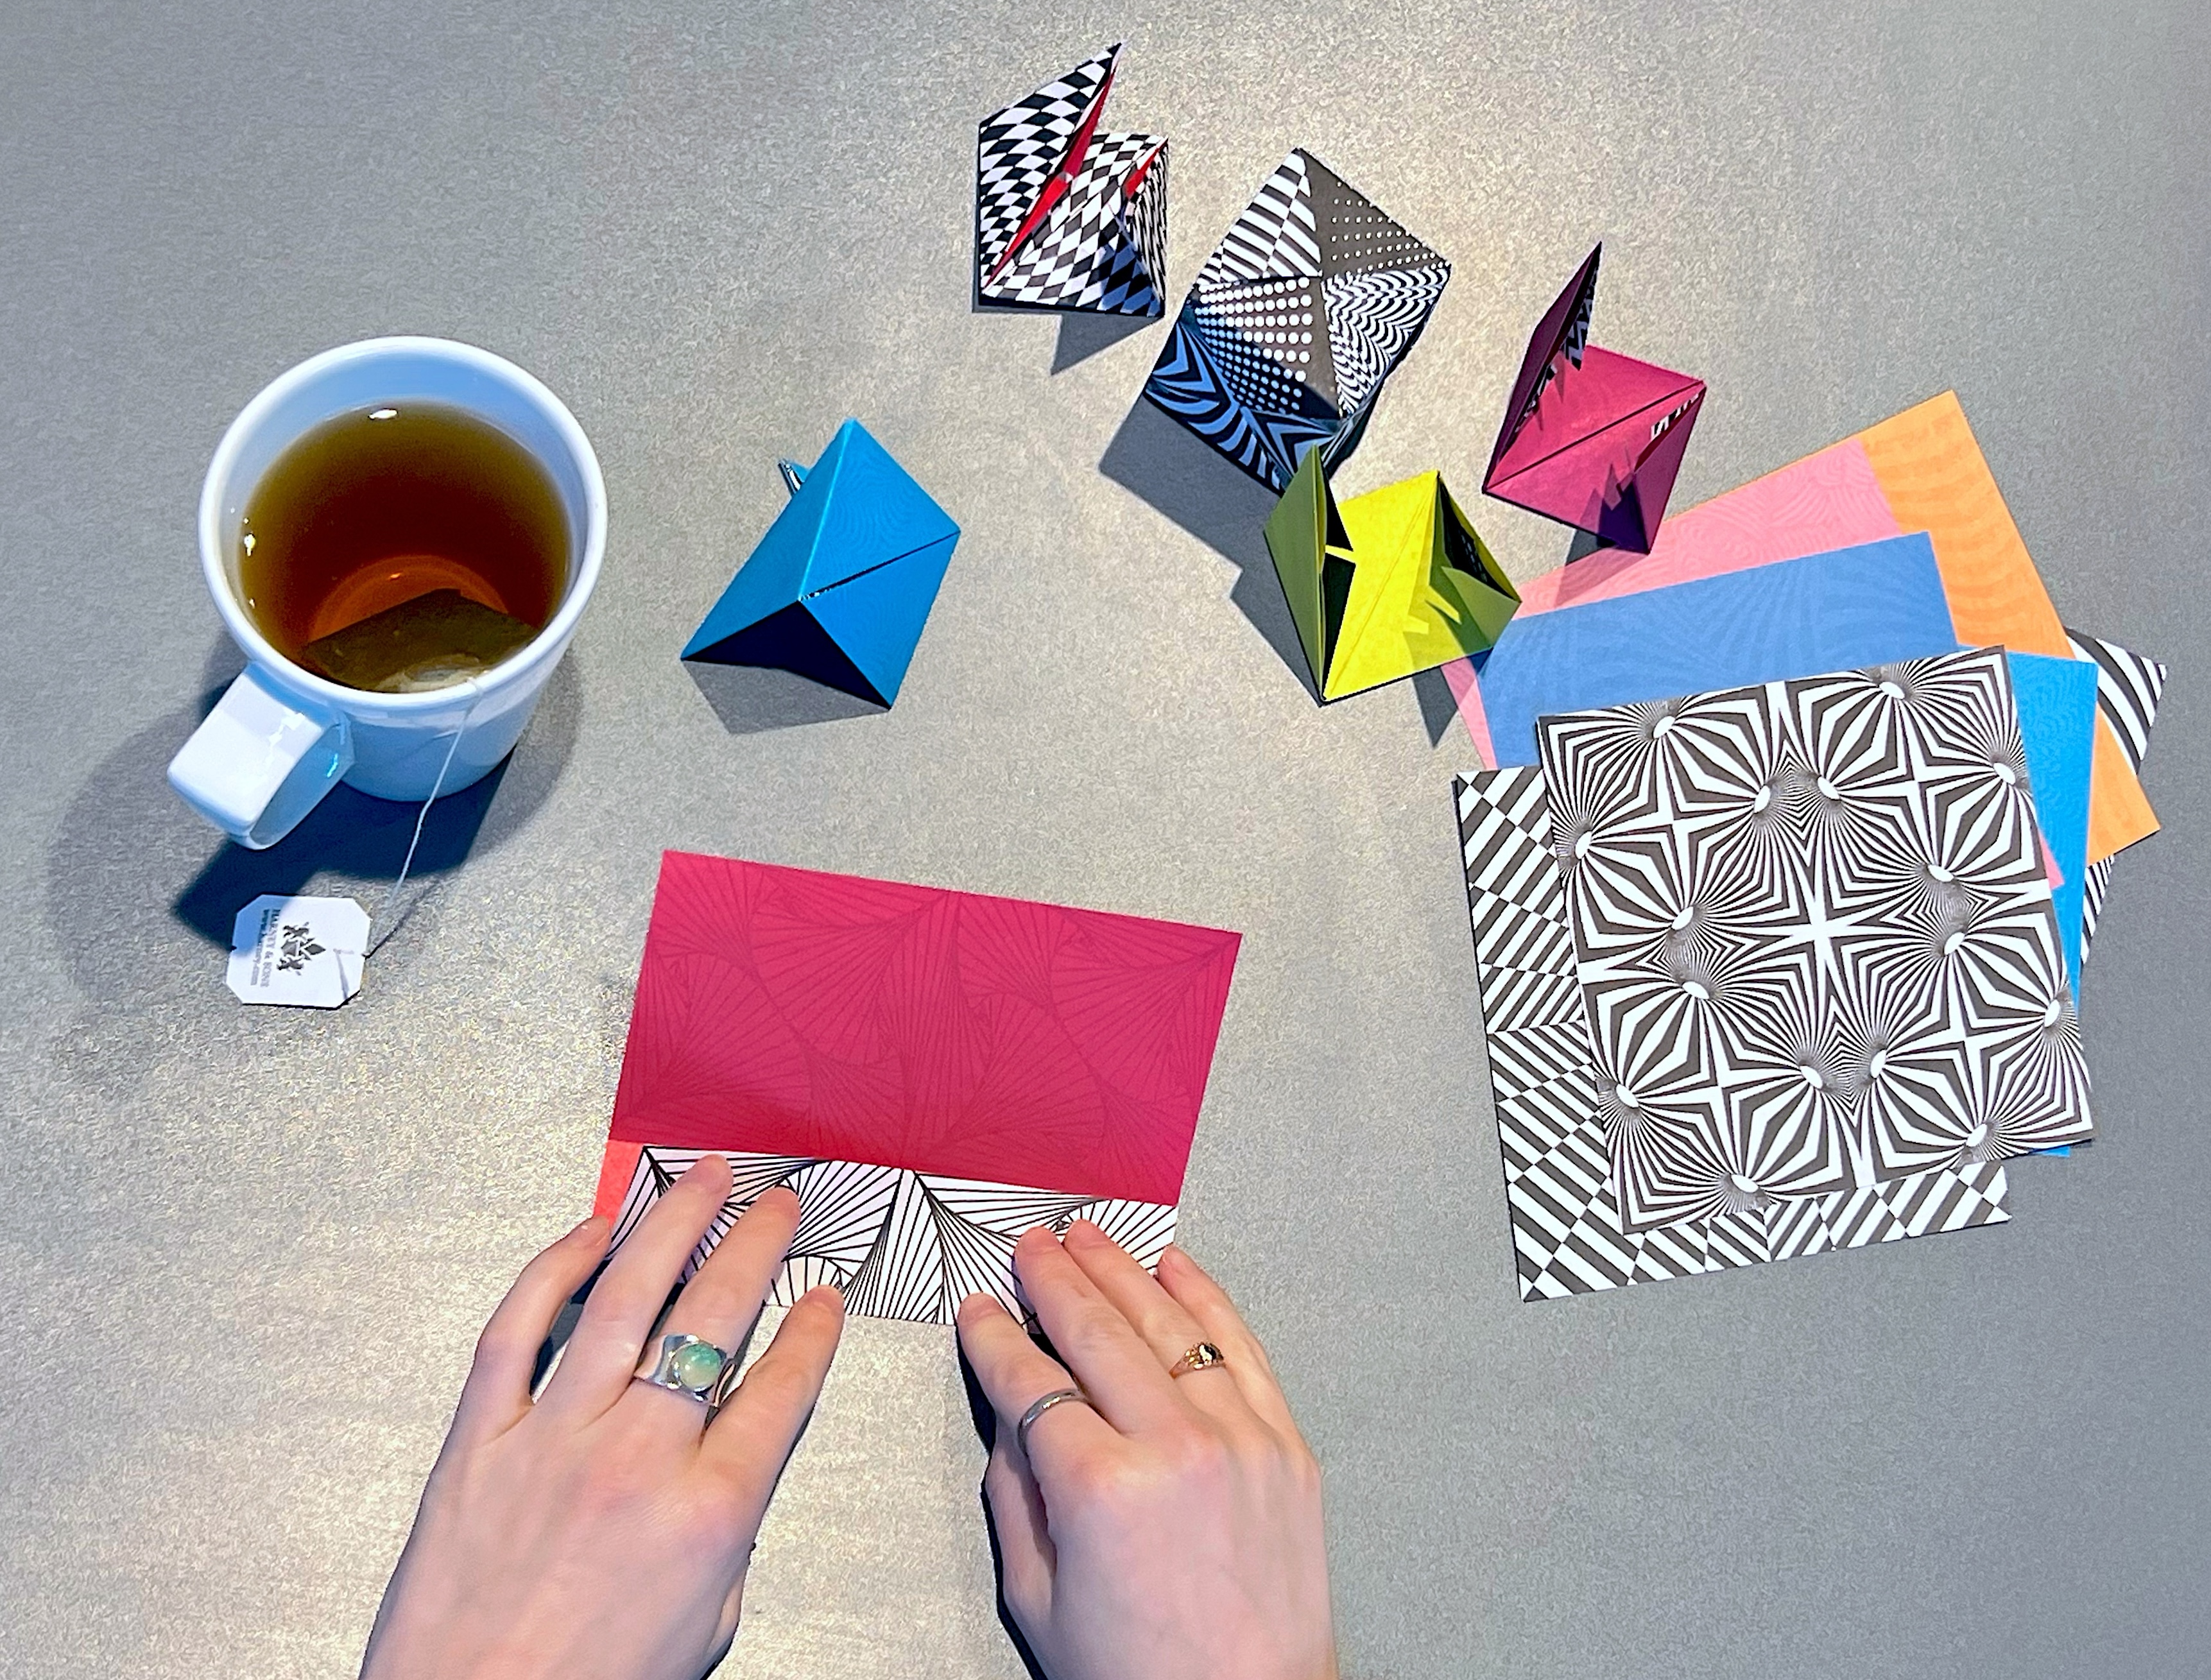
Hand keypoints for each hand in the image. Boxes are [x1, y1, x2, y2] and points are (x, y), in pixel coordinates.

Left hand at [359, 1156, 844, 1679]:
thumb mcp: (708, 1622)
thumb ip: (729, 1528)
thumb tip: (730, 1457)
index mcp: (708, 1513)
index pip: (783, 1385)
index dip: (813, 1329)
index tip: (823, 1296)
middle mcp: (637, 1460)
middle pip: (717, 1314)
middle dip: (760, 1243)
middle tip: (778, 1205)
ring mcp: (554, 1438)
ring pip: (627, 1295)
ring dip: (675, 1222)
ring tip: (703, 1179)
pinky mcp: (479, 1438)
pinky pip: (520, 1326)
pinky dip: (555, 1268)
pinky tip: (590, 1234)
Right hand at [956, 1224, 1335, 1679]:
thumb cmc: (1147, 1674)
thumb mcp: (1040, 1595)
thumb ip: (1015, 1493)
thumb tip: (1011, 1413)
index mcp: (1102, 1489)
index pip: (1031, 1382)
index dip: (994, 1339)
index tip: (979, 1314)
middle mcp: (1175, 1448)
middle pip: (1097, 1331)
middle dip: (1053, 1279)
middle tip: (1028, 1249)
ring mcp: (1239, 1438)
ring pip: (1168, 1321)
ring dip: (1121, 1269)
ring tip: (1087, 1238)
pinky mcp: (1285, 1443)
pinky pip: (1239, 1345)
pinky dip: (1205, 1296)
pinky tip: (1174, 1266)